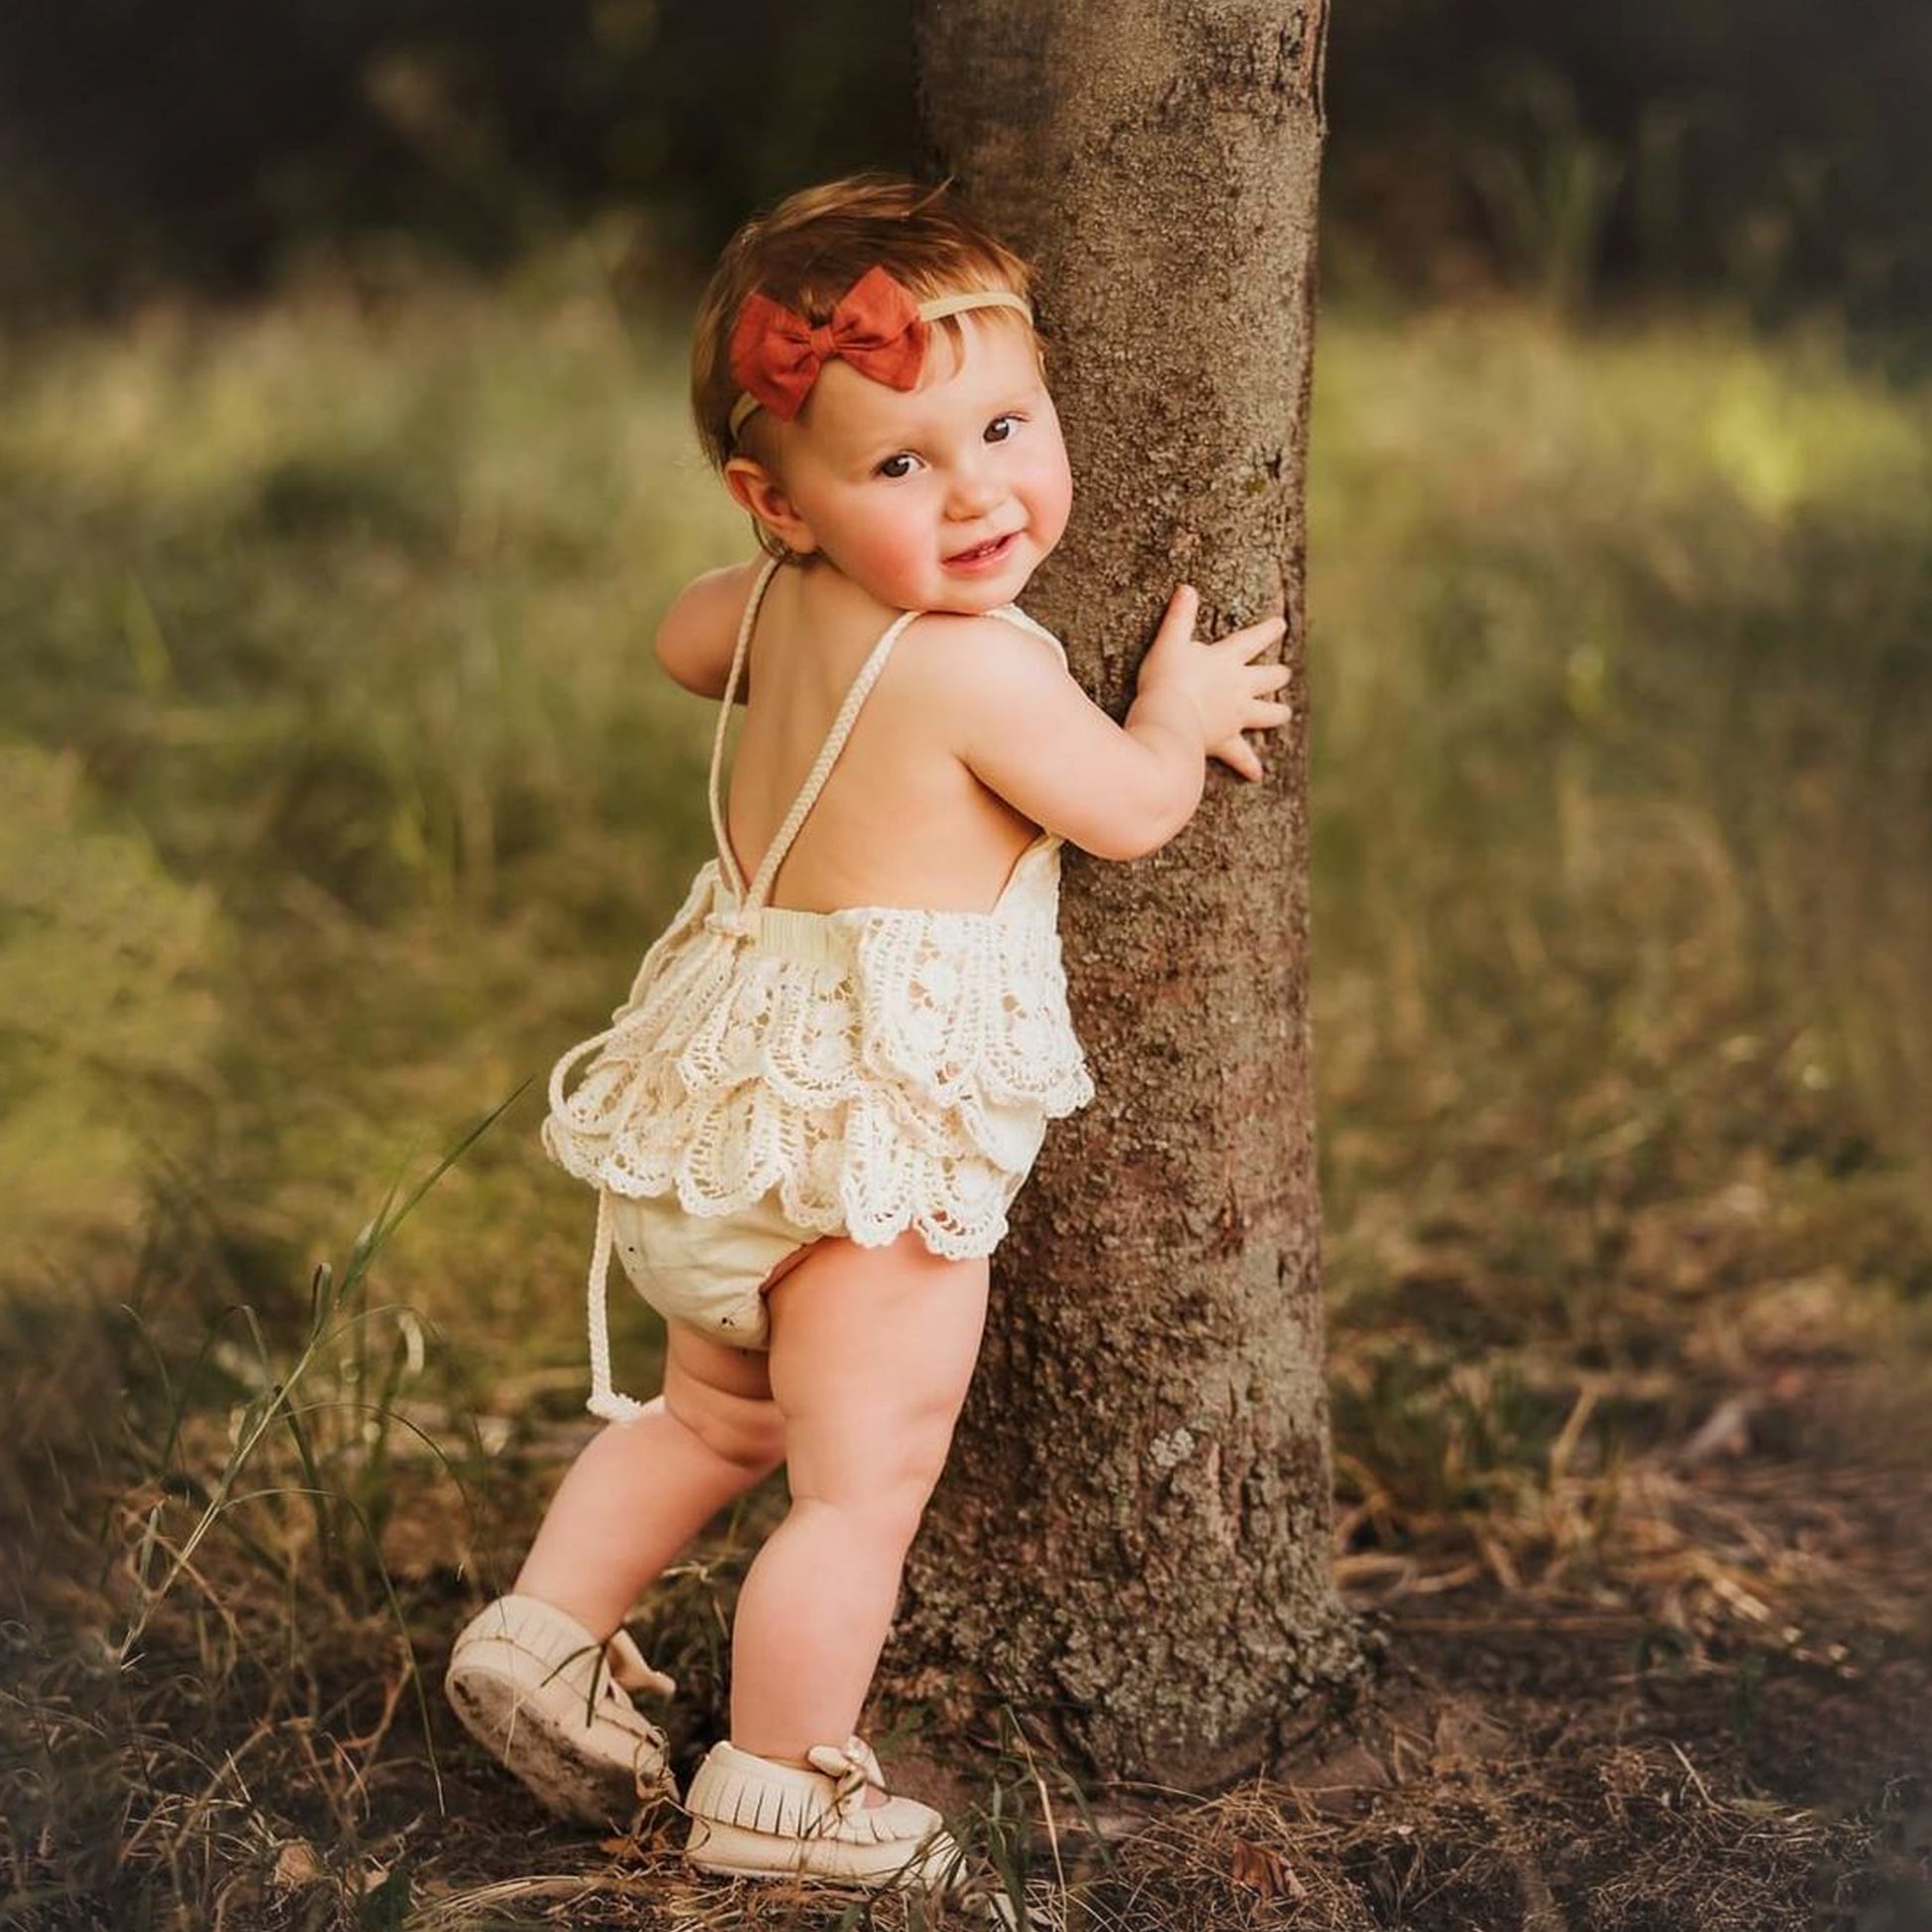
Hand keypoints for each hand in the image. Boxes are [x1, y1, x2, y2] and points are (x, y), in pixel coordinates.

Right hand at [1136, 584, 1293, 779]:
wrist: (1169, 719)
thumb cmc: (1166, 680)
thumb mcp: (1168, 644)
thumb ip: (1179, 617)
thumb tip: (1186, 588)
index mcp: (1226, 660)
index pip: (1252, 641)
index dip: (1267, 631)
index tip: (1281, 625)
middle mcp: (1237, 688)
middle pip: (1267, 679)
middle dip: (1277, 675)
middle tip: (1285, 673)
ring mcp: (1235, 717)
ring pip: (1265, 715)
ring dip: (1276, 713)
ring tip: (1285, 714)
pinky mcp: (1225, 742)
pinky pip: (1241, 756)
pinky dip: (1248, 765)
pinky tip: (1257, 774)